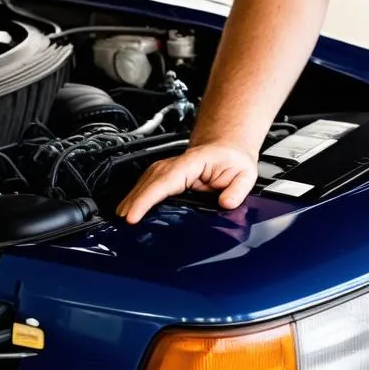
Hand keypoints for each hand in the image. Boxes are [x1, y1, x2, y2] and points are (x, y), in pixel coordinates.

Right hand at [116, 142, 257, 223]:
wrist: (229, 148)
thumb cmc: (234, 160)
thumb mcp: (245, 174)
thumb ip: (238, 189)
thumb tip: (226, 203)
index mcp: (194, 162)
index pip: (165, 180)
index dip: (148, 198)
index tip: (134, 213)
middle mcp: (178, 163)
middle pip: (150, 181)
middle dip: (135, 201)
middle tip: (124, 221)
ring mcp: (171, 167)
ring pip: (146, 180)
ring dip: (133, 198)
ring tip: (123, 217)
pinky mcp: (168, 174)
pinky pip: (149, 183)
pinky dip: (138, 195)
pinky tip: (131, 208)